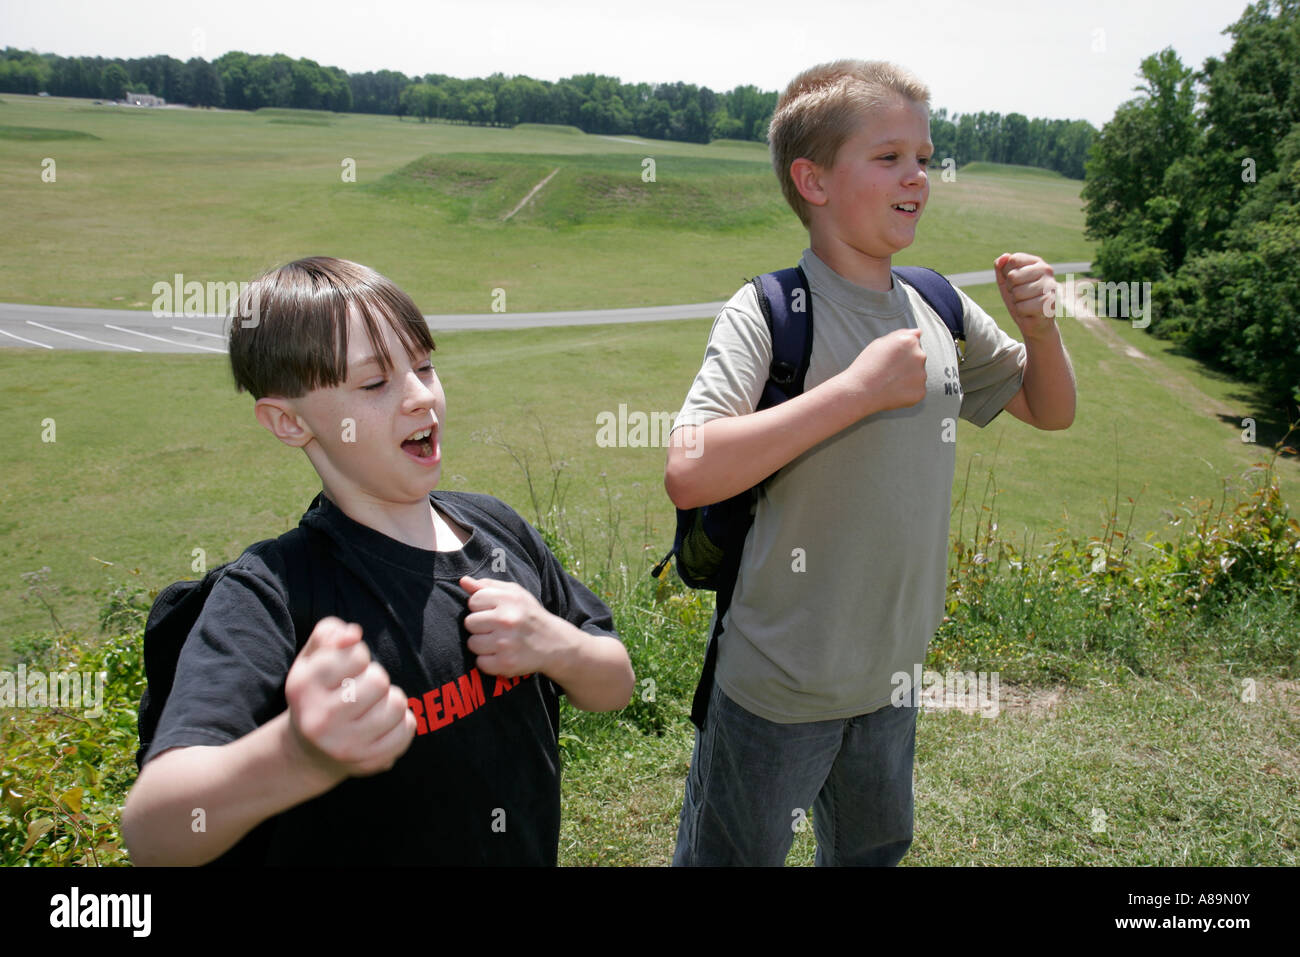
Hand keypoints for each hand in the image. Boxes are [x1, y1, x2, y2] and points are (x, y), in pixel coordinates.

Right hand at [284, 617, 415, 777]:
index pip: (356, 655)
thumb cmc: (318, 691)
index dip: (359, 656)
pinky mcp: (367, 762)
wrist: (308, 751)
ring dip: (390, 699)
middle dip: (375, 678)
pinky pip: (408, 728)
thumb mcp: (312, 658)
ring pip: (397, 705)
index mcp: (303, 687)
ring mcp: (344, 745)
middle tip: (361, 689)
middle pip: (378, 681)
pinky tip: (383, 724)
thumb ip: (329, 633)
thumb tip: (353, 634)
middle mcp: (320, 720)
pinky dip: (403, 721)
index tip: (349, 668)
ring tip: (373, 706)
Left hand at [461, 575, 561, 676]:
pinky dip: (488, 661)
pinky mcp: (506, 663)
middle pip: (469, 623)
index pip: (473, 601)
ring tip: (499, 641)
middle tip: (497, 628)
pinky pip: (480, 663)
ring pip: (472, 643)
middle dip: (480, 626)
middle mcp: (507, 620)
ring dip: (482, 644)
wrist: (555, 643)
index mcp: (509, 600)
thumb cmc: (529, 615)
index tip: (493, 612)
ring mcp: (506, 643)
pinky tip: (502, 654)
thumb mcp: (514, 594)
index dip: (481, 607)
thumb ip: (488, 586)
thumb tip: (463, 582)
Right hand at [844, 327, 927, 413]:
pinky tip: (893, 391)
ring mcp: (921, 375)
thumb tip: (918, 332)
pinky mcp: (920, 392)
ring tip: (889, 382)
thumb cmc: (867, 366)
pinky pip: (917, 390)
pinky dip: (907, 392)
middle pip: (918, 358)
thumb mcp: (879, 343)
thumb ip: (901, 334)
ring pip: (918, 375)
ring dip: (908, 378)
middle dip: (907, 364)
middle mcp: (919, 356)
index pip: (914, 343)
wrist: (860, 391)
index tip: (890, 359)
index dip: (900, 352)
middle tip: (888, 371)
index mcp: (909, 341)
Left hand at [995, 252, 1057, 339]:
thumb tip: (1004, 256)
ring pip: (1017, 293)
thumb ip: (1001, 268)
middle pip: (1013, 277)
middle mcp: (1046, 270)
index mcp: (1037, 262)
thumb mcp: (1006, 283)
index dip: (1007, 275)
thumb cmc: (1021, 300)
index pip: (1013, 260)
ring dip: (1017, 302)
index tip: (1016, 283)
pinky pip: (1022, 307)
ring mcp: (1050, 285)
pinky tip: (1031, 312)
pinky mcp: (1050, 302)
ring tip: (1027, 304)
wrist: (1036, 324)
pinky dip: (1022, 312)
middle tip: (1021, 297)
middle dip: (1012, 290)